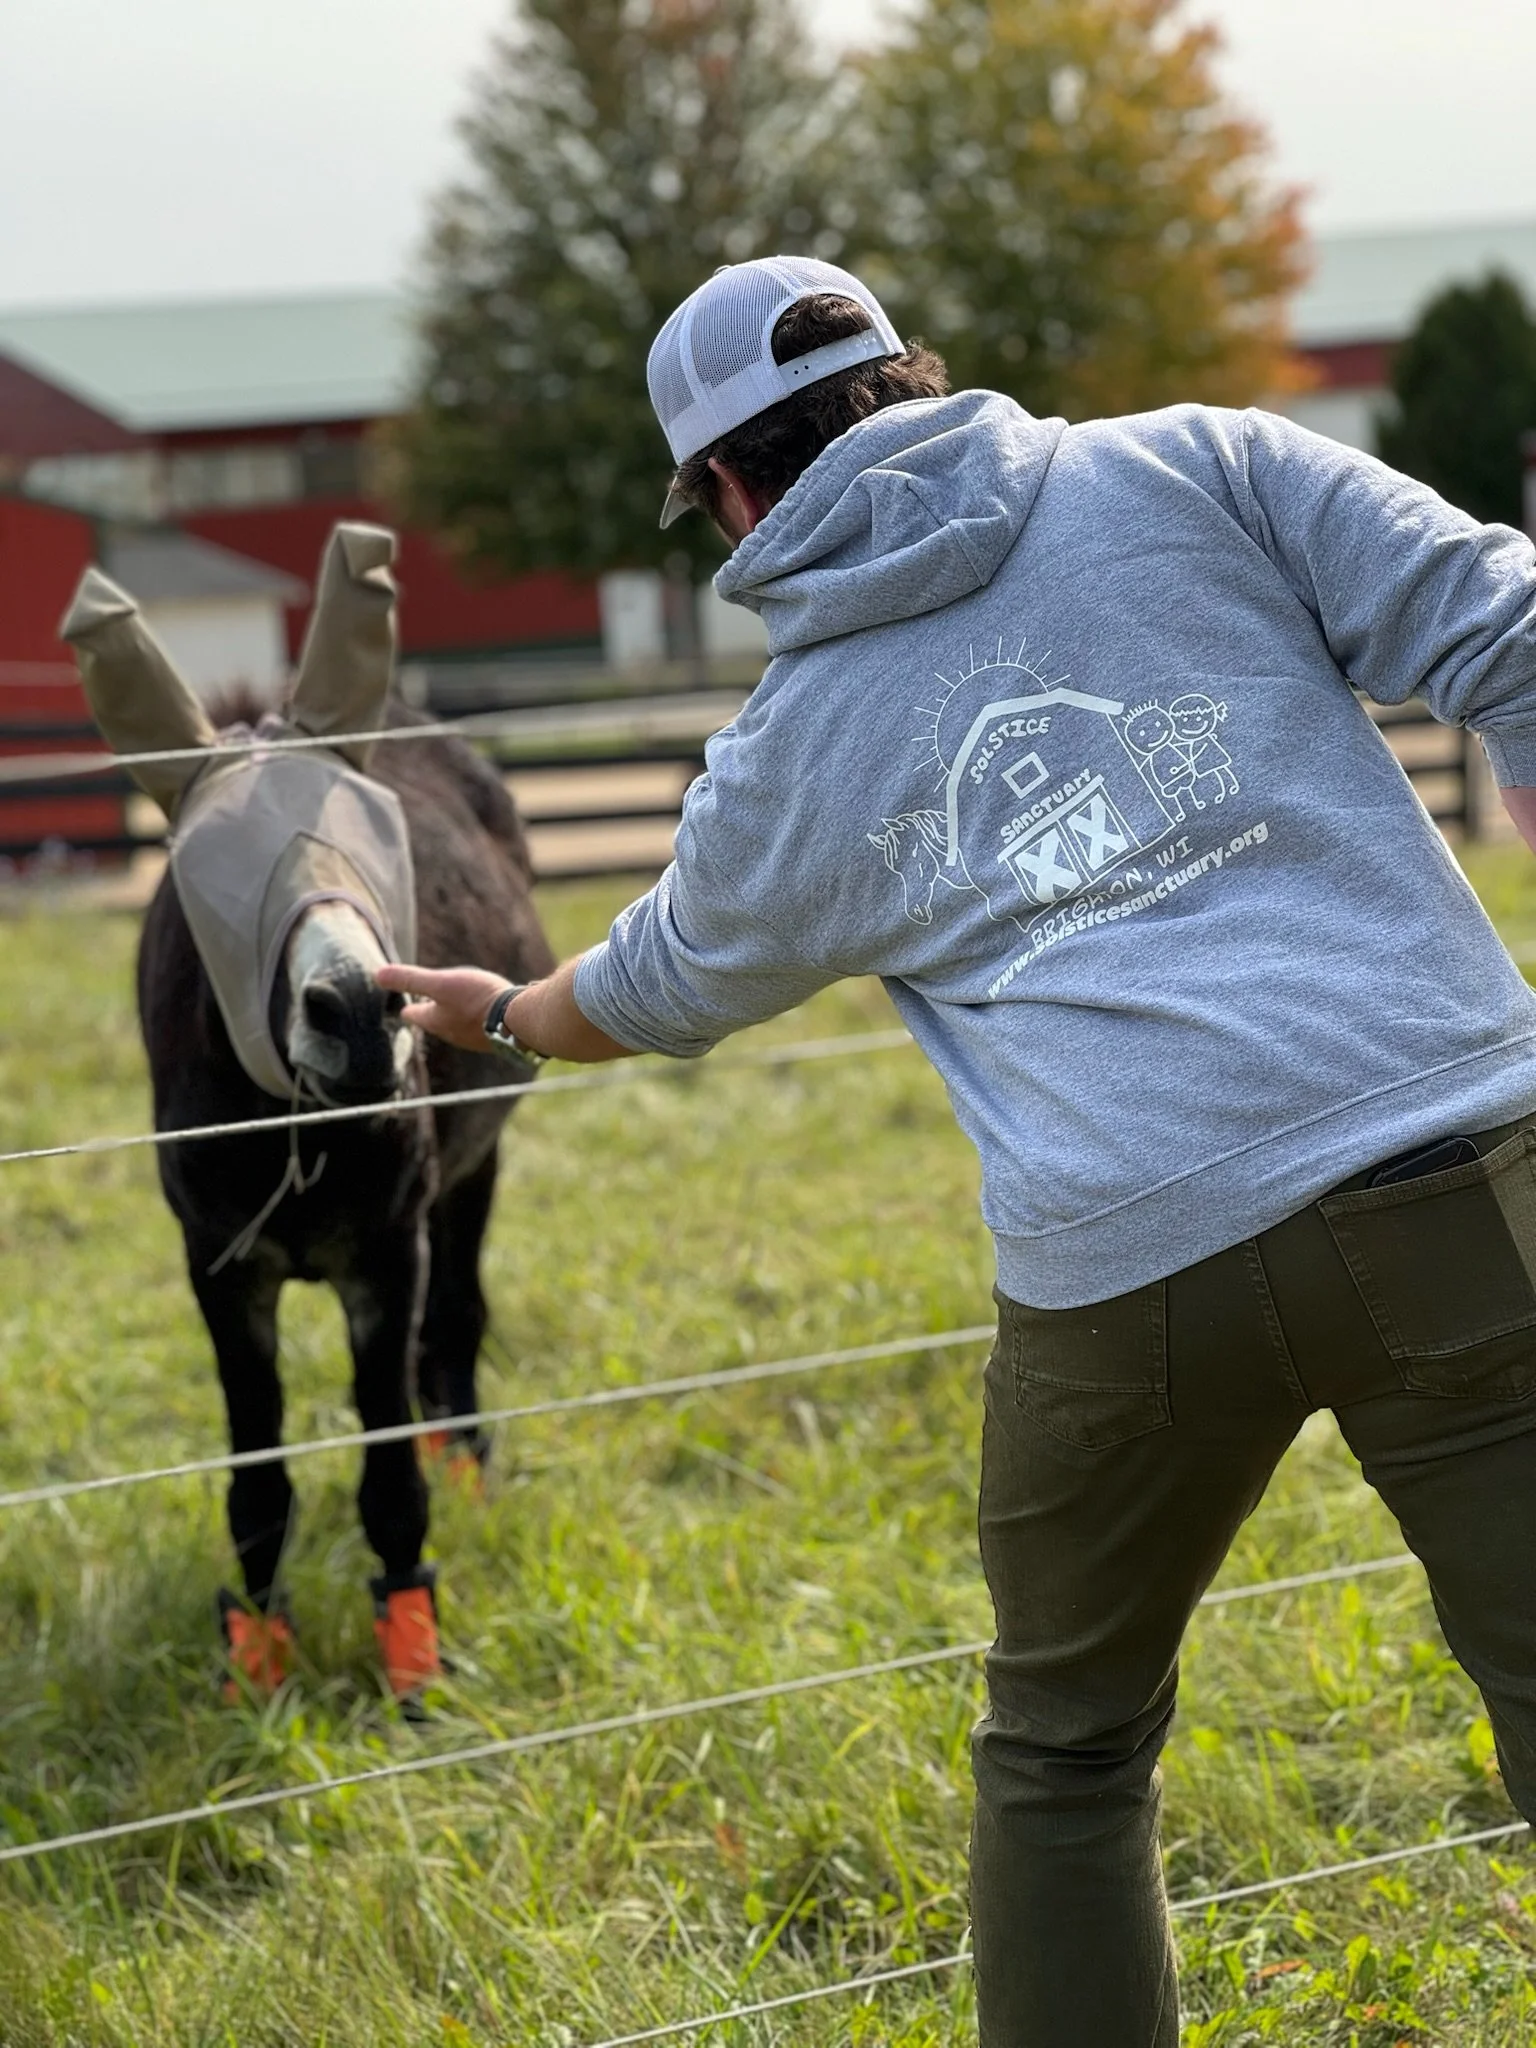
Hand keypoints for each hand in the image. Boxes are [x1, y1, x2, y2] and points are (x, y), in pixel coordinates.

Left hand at [376, 963, 510, 1052]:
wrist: (516, 1019)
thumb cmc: (476, 999)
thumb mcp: (440, 983)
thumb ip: (410, 979)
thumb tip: (376, 975)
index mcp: (433, 1021)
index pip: (413, 1015)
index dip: (408, 1008)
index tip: (404, 1007)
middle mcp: (450, 1034)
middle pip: (434, 1023)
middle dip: (430, 1014)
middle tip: (426, 1006)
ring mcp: (472, 1038)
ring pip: (456, 1026)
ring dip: (453, 1016)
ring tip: (454, 1006)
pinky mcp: (491, 1036)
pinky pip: (477, 1026)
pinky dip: (474, 1018)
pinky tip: (482, 1012)